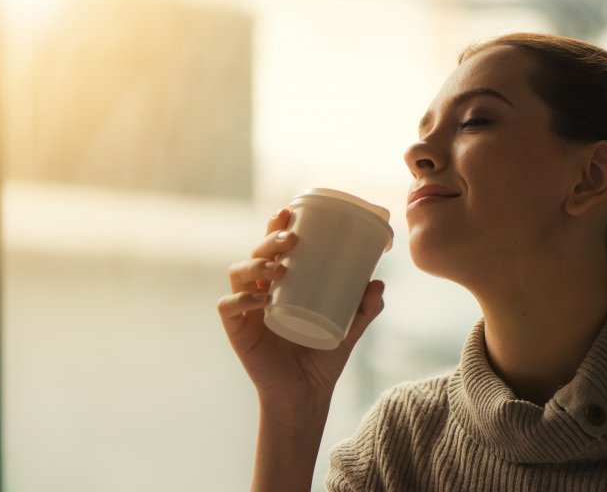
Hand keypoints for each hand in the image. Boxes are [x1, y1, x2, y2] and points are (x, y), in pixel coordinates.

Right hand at [218, 208, 385, 410]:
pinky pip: (228, 307)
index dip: (276, 225)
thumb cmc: (322, 356)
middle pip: (255, 252)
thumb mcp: (349, 328)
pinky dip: (240, 300)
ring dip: (255, 265)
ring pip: (238, 273)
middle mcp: (260, 289)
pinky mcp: (237, 330)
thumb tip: (378, 283)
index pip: (274, 246)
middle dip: (269, 240)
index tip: (289, 212)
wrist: (306, 394)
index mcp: (281, 282)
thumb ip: (365, 308)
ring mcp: (246, 309)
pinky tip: (258, 300)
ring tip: (279, 270)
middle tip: (291, 241)